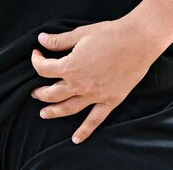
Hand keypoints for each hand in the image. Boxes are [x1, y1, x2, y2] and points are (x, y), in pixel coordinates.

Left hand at [29, 19, 159, 144]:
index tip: (37, 53)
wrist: (138, 41)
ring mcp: (95, 95)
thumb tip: (41, 39)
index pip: (43, 69)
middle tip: (35, 92)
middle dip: (40, 92)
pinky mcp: (110, 100)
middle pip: (52, 93)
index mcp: (70, 66)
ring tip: (44, 114)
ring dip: (53, 112)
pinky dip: (84, 131)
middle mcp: (80, 84)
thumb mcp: (80, 33)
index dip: (36, 61)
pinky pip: (94, 120)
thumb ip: (58, 40)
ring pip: (68, 108)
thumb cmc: (110, 34)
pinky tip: (76, 139)